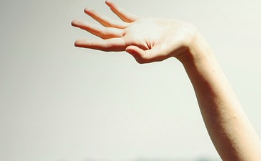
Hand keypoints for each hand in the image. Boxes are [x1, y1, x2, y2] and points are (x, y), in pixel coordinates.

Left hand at [71, 1, 197, 63]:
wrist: (187, 40)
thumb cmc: (176, 47)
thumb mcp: (161, 53)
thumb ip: (145, 56)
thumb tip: (127, 50)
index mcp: (131, 45)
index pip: (106, 45)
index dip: (91, 43)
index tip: (76, 42)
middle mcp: (130, 38)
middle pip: (104, 33)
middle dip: (88, 29)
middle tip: (74, 23)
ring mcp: (135, 31)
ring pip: (112, 23)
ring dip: (98, 18)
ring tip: (86, 10)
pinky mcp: (142, 23)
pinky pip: (124, 15)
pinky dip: (115, 9)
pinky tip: (107, 3)